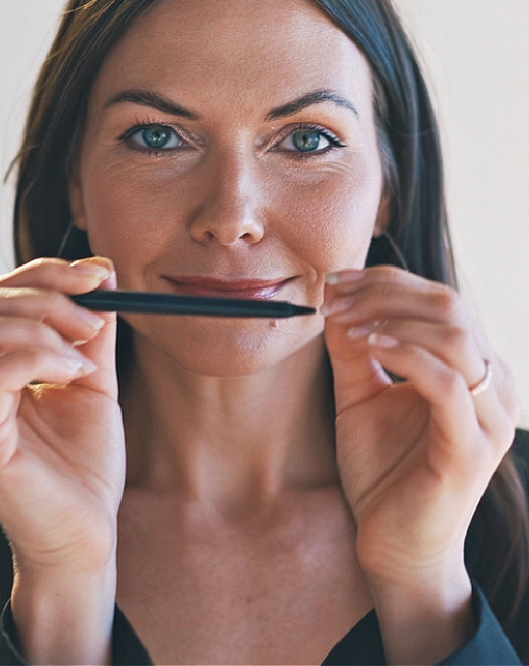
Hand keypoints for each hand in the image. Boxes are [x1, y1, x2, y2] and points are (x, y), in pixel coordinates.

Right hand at [0, 257, 125, 577]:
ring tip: (88, 352)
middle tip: (96, 314)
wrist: (86, 536)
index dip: (43, 273)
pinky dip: (44, 357)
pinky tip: (79, 374)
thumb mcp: (93, 381)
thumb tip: (103, 271)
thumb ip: (91, 331)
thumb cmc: (85, 466)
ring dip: (46, 324)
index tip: (98, 274)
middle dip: (47, 293)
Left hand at [322, 266, 518, 587]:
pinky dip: (405, 353)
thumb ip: (353, 349)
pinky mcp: (473, 449)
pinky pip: (448, 383)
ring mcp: (489, 417)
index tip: (334, 282)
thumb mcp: (361, 395)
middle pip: (450, 305)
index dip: (386, 281)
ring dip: (391, 318)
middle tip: (335, 299)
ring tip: (344, 324)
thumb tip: (336, 299)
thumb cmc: (383, 471)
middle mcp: (493, 385)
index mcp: (473, 367)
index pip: (440, 299)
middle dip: (385, 292)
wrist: (393, 546)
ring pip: (455, 335)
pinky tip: (368, 347)